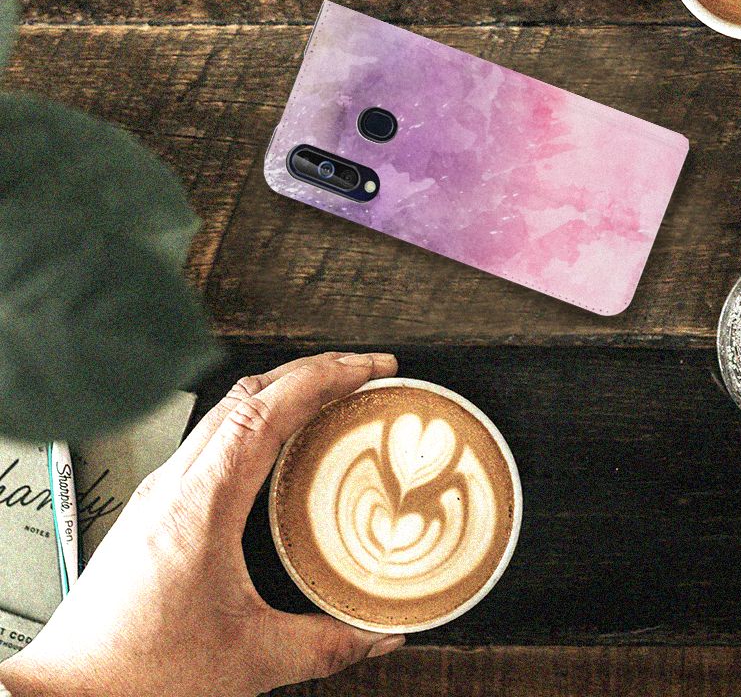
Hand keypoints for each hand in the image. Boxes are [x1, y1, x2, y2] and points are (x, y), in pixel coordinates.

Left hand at [0, 352, 403, 696]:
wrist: (69, 694)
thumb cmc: (137, 673)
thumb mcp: (250, 659)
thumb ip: (326, 645)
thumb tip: (379, 634)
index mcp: (201, 503)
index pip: (266, 410)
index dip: (323, 378)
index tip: (366, 368)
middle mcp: (176, 483)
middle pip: (249, 392)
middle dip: (312, 370)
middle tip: (361, 371)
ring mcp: (161, 489)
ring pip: (227, 409)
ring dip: (283, 390)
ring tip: (329, 395)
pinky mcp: (155, 505)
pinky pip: (214, 437)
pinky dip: (257, 419)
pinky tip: (280, 443)